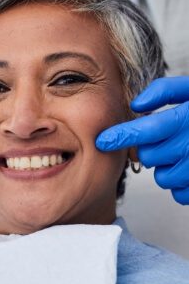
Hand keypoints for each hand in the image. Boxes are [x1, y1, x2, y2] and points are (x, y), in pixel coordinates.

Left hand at [96, 77, 188, 204]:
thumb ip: (164, 90)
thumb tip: (136, 105)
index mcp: (187, 119)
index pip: (146, 130)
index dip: (120, 136)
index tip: (102, 141)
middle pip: (150, 157)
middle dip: (151, 149)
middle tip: (166, 140)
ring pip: (162, 177)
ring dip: (166, 167)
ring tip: (182, 153)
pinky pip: (178, 193)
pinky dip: (180, 183)